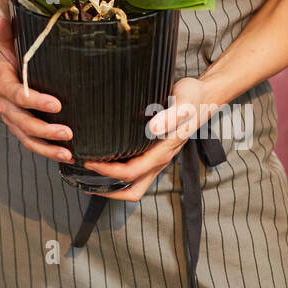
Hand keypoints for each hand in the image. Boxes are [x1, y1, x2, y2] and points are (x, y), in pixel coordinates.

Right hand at [0, 14, 73, 164]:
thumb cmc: (4, 48)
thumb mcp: (4, 39)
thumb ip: (5, 32)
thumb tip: (3, 20)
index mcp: (2, 81)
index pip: (17, 95)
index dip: (35, 101)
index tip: (57, 104)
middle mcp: (3, 103)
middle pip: (22, 122)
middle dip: (45, 130)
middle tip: (68, 132)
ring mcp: (10, 116)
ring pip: (26, 137)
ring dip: (46, 147)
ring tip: (68, 153)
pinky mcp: (18, 123)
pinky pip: (29, 140)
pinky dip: (45, 150)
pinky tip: (65, 155)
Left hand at [81, 76, 217, 201]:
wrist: (204, 96)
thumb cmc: (193, 99)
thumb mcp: (184, 103)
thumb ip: (171, 115)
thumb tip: (153, 128)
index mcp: (163, 151)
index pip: (132, 172)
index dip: (108, 172)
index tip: (89, 163)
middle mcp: (159, 159)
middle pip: (133, 189)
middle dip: (108, 190)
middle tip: (83, 182)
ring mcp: (157, 157)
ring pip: (134, 183)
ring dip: (112, 184)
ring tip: (87, 176)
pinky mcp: (154, 150)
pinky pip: (135, 170)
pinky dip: (117, 172)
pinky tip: (103, 159)